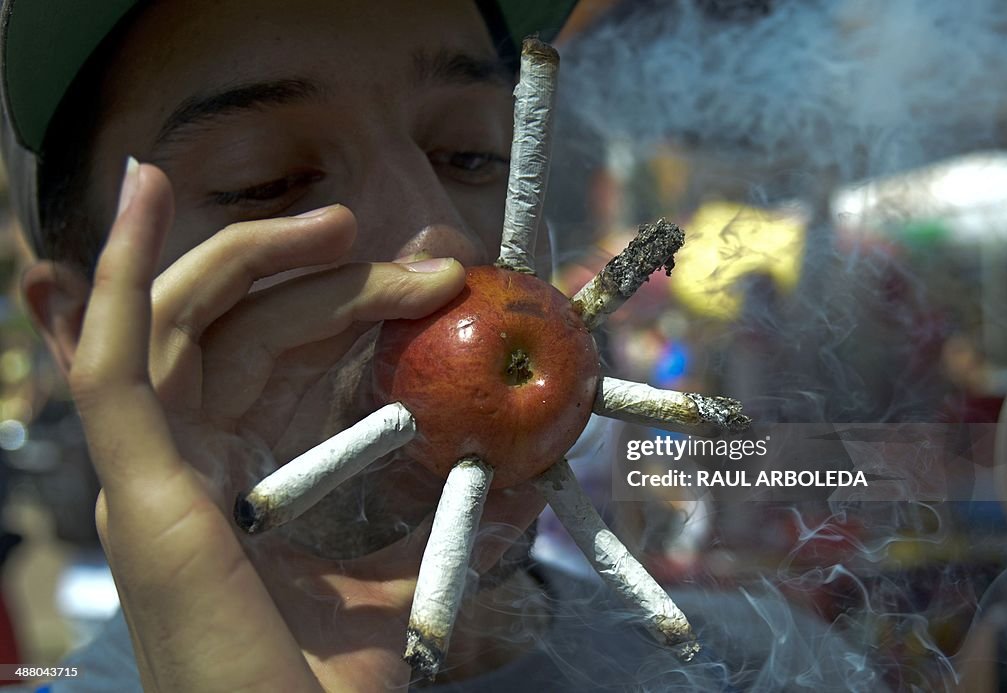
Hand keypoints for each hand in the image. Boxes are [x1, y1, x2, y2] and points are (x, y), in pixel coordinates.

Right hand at [72, 161, 541, 691]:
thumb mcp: (393, 596)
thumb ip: (437, 539)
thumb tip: (519, 489)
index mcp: (231, 479)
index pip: (280, 357)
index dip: (349, 306)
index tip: (435, 281)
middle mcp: (185, 463)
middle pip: (244, 330)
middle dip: (326, 277)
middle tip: (424, 259)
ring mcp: (156, 473)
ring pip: (183, 324)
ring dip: (250, 255)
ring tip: (336, 225)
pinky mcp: (140, 490)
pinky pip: (114, 363)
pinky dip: (122, 274)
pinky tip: (144, 195)